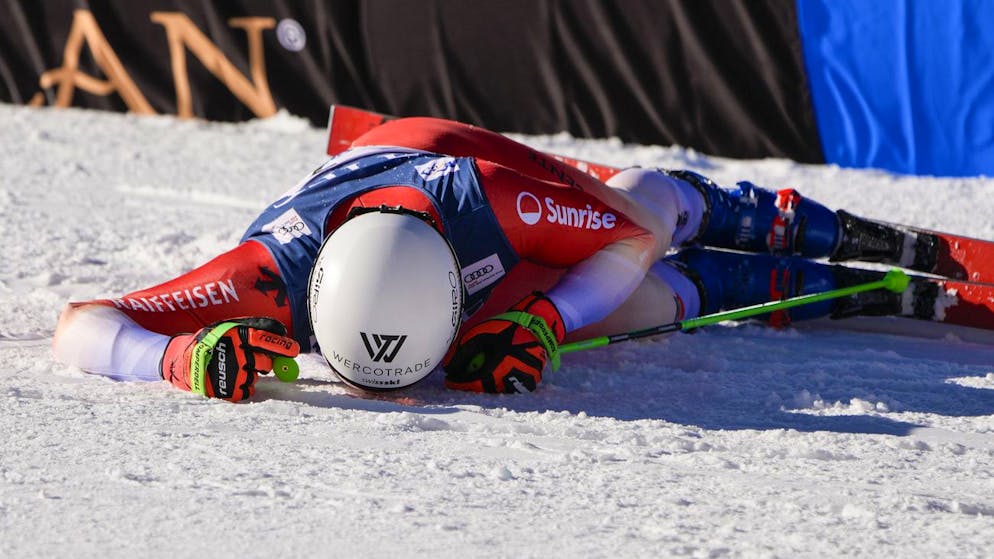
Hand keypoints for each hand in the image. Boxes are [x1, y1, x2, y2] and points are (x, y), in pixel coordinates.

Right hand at [160, 317, 299, 401]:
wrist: (182, 362)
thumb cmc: (211, 342)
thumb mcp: (229, 327)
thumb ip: (255, 327)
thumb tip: (283, 331)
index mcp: (235, 336)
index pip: (265, 341)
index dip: (283, 346)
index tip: (294, 350)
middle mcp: (235, 355)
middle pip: (265, 364)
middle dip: (264, 364)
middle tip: (254, 361)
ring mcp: (231, 374)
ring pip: (255, 378)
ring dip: (249, 374)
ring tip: (230, 368)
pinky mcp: (227, 391)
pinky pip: (247, 391)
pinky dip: (242, 387)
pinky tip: (228, 379)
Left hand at [444, 293, 564, 392]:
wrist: (533, 323)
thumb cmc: (504, 327)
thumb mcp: (480, 335)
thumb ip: (463, 354)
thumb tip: (448, 370)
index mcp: (501, 362)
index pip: (476, 382)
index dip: (461, 384)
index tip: (450, 382)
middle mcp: (514, 374)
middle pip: (487, 389)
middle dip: (472, 384)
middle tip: (463, 376)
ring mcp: (526, 379)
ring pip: (500, 390)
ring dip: (488, 384)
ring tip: (480, 374)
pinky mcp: (532, 380)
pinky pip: (513, 388)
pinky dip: (502, 383)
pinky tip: (496, 374)